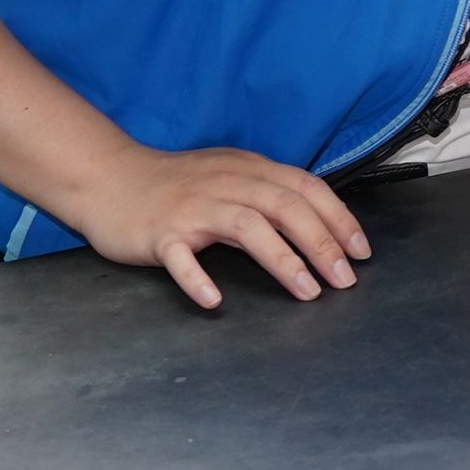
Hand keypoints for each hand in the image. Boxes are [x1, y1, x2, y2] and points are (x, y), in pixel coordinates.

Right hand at [65, 144, 369, 309]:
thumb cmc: (176, 186)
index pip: (305, 187)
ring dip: (282, 259)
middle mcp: (225, 184)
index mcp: (248, 170)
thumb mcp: (229, 177)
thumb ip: (267, 194)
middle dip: (322, 243)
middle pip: (284, 206)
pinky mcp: (159, 233)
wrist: (108, 179)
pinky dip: (197, 277)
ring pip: (246, 226)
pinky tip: (214, 299)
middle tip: (345, 279)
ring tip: (307, 290)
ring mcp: (192, 207)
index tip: (361, 251)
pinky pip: (180, 257)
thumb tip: (318, 225)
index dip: (338, 218)